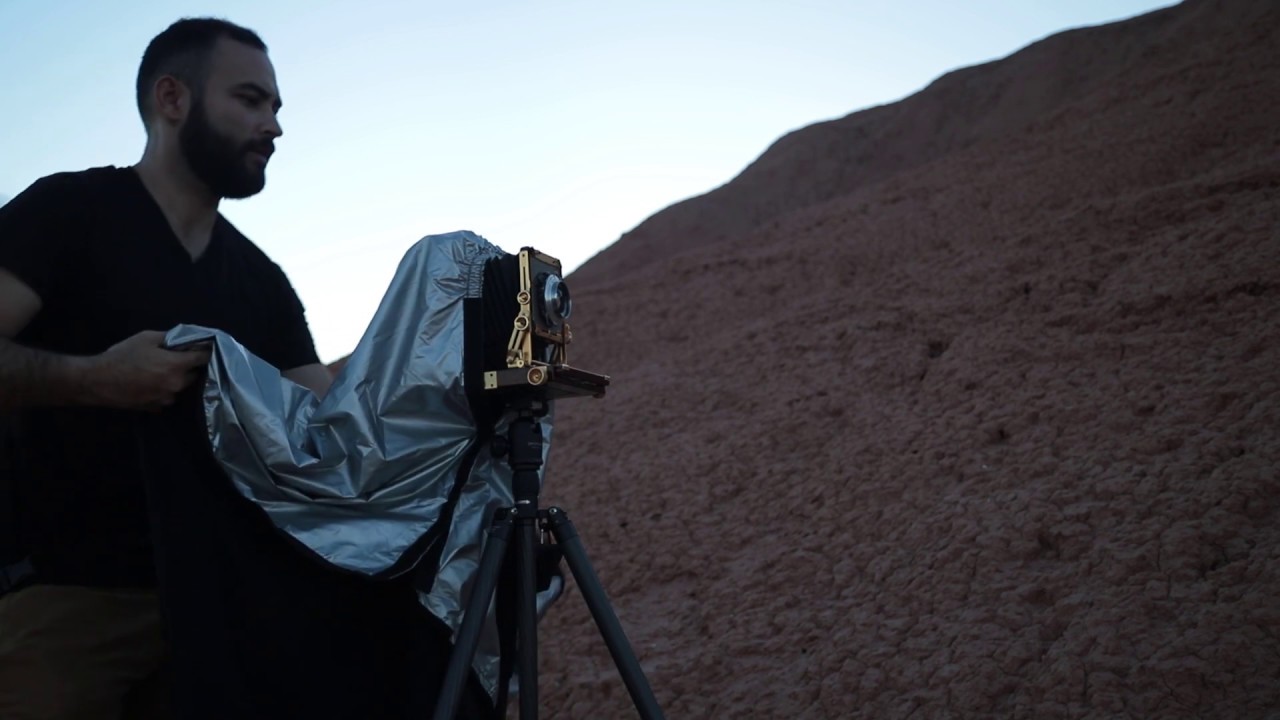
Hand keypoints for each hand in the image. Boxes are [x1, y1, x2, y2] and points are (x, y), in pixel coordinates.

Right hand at [85, 330, 212, 410]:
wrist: (97, 381)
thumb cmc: (122, 356)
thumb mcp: (146, 338)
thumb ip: (170, 338)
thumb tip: (185, 338)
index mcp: (176, 365)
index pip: (203, 358)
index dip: (205, 351)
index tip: (205, 347)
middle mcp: (176, 384)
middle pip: (193, 374)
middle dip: (188, 366)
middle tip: (175, 358)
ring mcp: (167, 398)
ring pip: (180, 387)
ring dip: (176, 379)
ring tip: (158, 371)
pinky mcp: (156, 408)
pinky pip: (167, 396)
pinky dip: (164, 389)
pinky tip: (150, 383)